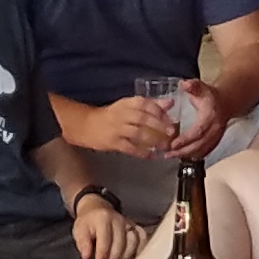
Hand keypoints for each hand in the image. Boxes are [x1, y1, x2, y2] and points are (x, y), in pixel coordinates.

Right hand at [63, 94, 183, 156]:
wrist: (86, 125)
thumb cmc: (111, 115)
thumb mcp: (128, 106)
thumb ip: (150, 105)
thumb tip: (170, 102)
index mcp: (126, 103)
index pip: (145, 103)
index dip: (159, 110)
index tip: (170, 117)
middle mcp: (122, 114)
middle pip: (143, 119)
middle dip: (160, 126)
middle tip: (172, 133)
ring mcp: (117, 129)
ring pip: (138, 134)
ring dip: (154, 140)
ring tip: (165, 146)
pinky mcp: (113, 143)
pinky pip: (130, 148)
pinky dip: (142, 152)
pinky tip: (151, 155)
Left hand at [70, 192, 141, 258]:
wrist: (96, 208)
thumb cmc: (87, 222)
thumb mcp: (79, 231)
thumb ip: (83, 243)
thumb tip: (86, 256)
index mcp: (103, 219)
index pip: (105, 239)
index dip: (103, 255)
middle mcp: (118, 219)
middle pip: (120, 242)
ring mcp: (128, 222)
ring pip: (133, 241)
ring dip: (126, 256)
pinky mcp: (134, 226)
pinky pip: (142, 237)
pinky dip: (140, 249)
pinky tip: (134, 258)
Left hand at [166, 81, 229, 155]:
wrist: (225, 102)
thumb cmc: (209, 95)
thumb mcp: (200, 87)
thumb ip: (192, 85)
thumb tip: (184, 84)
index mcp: (210, 116)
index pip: (198, 131)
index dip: (186, 139)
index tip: (173, 144)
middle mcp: (215, 128)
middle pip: (200, 144)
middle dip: (183, 151)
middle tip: (168, 154)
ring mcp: (217, 136)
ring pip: (202, 150)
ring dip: (186, 155)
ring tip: (171, 156)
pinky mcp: (215, 141)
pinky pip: (205, 151)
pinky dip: (193, 155)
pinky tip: (182, 156)